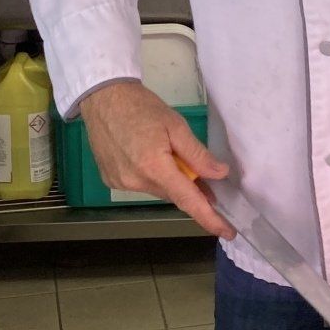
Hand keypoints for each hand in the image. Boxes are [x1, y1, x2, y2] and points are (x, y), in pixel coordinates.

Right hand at [78, 80, 232, 239]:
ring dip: (172, 182)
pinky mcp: (111, 180)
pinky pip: (142, 185)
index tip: (228, 232)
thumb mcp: (176, 125)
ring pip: (159, 191)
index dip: (209, 218)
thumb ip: (197, 154)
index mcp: (154, 168)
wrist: (102, 98)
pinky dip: (154, 177)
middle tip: (208, 181)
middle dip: (192, 190)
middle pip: (174, 195)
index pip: (188, 201)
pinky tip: (151, 158)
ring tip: (175, 160)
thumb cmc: (142, 107)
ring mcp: (121, 183)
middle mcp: (136, 182)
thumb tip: (219, 174)